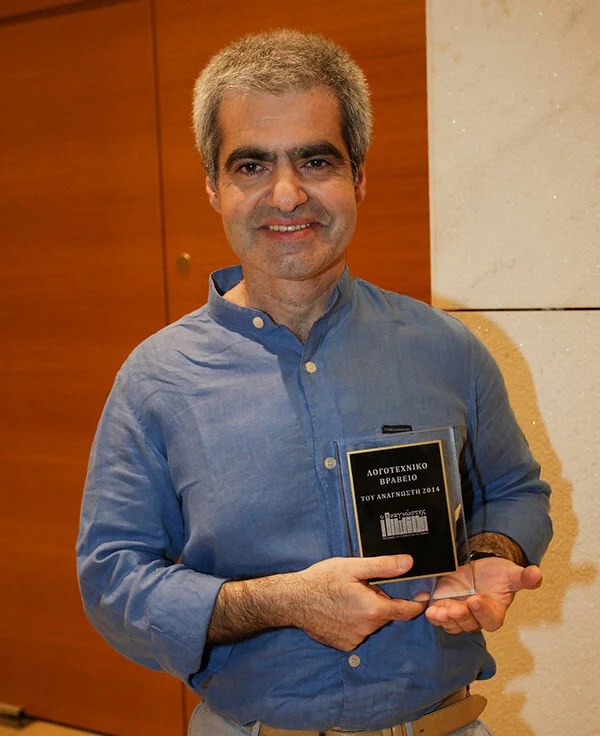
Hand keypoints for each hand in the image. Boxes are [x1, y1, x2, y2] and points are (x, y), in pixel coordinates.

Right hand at [292, 555, 426, 650]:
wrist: (293, 600)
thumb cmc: (321, 580)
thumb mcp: (352, 567)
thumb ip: (383, 566)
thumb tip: (408, 563)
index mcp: (373, 609)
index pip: (406, 611)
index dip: (415, 604)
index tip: (421, 597)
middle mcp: (367, 628)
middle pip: (386, 614)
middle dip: (381, 601)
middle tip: (364, 587)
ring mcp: (355, 639)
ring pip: (372, 623)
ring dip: (367, 612)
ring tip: (348, 597)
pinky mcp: (344, 644)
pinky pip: (358, 632)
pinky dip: (355, 622)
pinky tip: (340, 610)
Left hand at [425, 557, 541, 634]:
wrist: (479, 569)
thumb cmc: (497, 575)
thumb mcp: (510, 573)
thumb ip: (523, 577)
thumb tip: (537, 574)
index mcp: (494, 612)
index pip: (490, 620)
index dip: (482, 613)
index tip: (475, 600)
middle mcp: (476, 618)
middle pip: (468, 624)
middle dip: (460, 617)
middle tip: (454, 608)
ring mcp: (459, 614)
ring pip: (452, 624)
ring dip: (444, 619)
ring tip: (438, 610)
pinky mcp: (444, 607)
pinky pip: (438, 617)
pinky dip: (433, 615)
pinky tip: (428, 608)